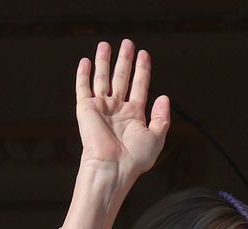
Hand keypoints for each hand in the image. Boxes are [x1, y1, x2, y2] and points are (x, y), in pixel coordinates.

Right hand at [74, 40, 169, 185]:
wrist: (113, 166)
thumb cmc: (135, 157)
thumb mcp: (156, 138)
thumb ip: (161, 118)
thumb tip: (165, 98)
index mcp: (134, 115)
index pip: (140, 86)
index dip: (142, 71)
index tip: (144, 55)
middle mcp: (118, 109)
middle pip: (122, 78)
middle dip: (125, 61)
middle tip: (128, 43)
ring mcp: (102, 107)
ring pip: (103, 78)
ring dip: (104, 61)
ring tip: (106, 44)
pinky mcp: (86, 108)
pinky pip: (83, 87)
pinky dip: (83, 74)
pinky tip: (86, 61)